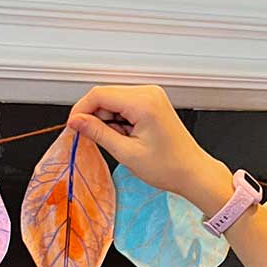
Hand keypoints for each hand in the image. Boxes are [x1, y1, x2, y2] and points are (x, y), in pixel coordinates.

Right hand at [65, 83, 217, 201]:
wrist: (192, 172)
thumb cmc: (168, 167)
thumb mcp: (126, 153)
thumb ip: (98, 133)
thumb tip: (77, 121)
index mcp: (143, 102)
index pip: (99, 94)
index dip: (81, 110)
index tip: (73, 126)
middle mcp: (148, 93)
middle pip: (105, 95)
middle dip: (95, 117)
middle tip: (96, 140)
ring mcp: (151, 96)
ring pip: (113, 101)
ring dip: (108, 120)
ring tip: (121, 142)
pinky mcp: (152, 102)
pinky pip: (124, 105)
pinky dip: (119, 120)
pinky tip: (127, 137)